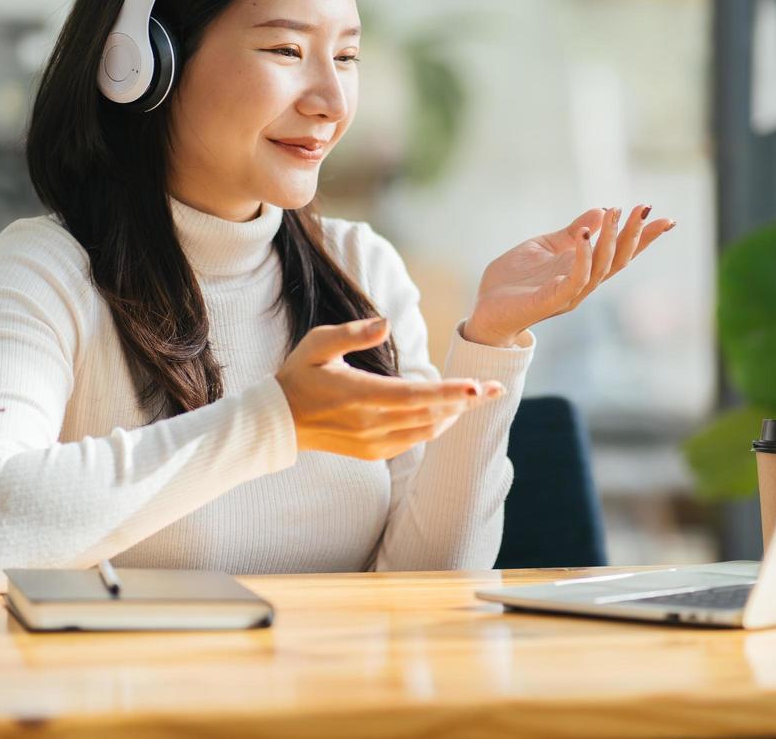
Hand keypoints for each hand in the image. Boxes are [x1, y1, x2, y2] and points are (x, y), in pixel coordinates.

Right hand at [276, 316, 505, 459]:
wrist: (279, 421)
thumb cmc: (299, 374)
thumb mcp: (318, 344)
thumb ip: (353, 333)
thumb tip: (385, 323)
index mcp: (358, 396)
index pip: (413, 397)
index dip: (447, 393)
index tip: (476, 386)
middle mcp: (369, 424)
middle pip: (429, 415)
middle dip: (466, 401)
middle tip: (496, 387)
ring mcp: (372, 442)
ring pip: (426, 431)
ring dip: (455, 414)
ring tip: (480, 397)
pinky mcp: (373, 453)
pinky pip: (414, 441)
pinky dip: (436, 426)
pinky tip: (450, 413)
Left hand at [464, 205, 674, 346]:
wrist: (486, 309)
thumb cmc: (514, 280)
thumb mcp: (545, 247)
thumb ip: (571, 232)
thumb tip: (601, 210)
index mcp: (583, 270)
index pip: (619, 253)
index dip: (642, 237)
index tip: (665, 218)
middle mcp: (583, 284)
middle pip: (618, 260)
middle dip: (634, 235)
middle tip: (643, 209)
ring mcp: (569, 294)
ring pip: (601, 269)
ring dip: (610, 240)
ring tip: (615, 214)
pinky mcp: (551, 300)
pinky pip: (575, 280)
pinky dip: (584, 257)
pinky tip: (586, 235)